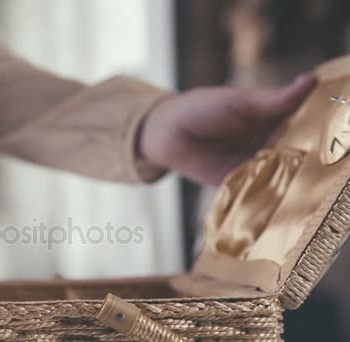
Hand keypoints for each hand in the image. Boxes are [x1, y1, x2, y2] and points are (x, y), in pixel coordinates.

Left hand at [140, 73, 316, 184]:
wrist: (168, 135)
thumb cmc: (202, 108)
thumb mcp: (239, 102)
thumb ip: (274, 100)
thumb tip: (310, 80)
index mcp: (277, 118)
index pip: (314, 123)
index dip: (328, 128)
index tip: (341, 130)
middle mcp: (275, 143)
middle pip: (307, 153)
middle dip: (319, 159)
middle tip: (332, 163)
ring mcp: (262, 165)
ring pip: (291, 175)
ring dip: (302, 180)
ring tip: (316, 182)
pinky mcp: (246, 185)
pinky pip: (267, 193)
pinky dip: (278, 197)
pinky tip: (292, 200)